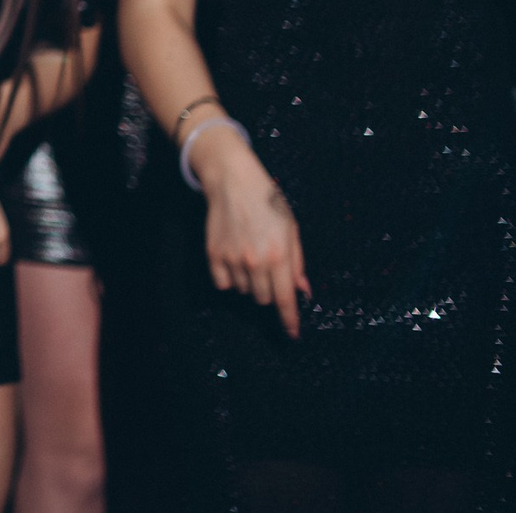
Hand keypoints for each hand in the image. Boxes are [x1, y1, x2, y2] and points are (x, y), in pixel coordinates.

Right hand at [197, 131, 309, 338]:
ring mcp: (232, 259)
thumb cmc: (268, 203)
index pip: (285, 299)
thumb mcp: (292, 230)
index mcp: (279, 256)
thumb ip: (297, 263)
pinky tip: (234, 259)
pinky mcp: (213, 254)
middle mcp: (255, 261)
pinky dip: (229, 278)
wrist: (234, 182)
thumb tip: (302, 290)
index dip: (289, 321)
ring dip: (249, 282)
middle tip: (269, 270)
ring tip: (250, 257)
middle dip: (270, 291)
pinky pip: (223, 283)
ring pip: (243, 291)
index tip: (292, 334)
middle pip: (264, 299)